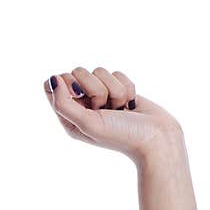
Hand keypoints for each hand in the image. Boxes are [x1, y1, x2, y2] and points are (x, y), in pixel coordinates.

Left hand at [43, 67, 181, 164]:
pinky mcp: (118, 89)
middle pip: (77, 72)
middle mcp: (81, 105)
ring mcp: (101, 96)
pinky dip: (126, 87)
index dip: (65, 82)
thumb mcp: (86, 123)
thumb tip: (52, 80)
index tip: (78, 93)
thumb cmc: (120, 135)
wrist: (157, 138)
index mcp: (67, 116)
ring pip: (99, 71)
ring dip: (114, 89)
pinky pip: (117, 73)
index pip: (52, 85)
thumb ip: (63, 104)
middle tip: (103, 107)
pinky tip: (130, 104)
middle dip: (94, 87)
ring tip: (119, 109)